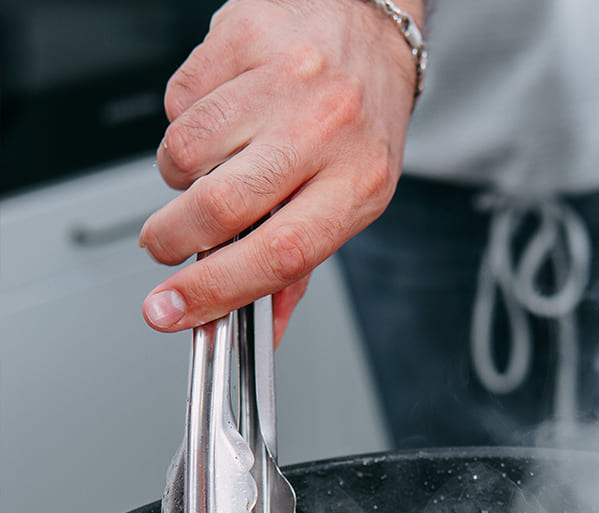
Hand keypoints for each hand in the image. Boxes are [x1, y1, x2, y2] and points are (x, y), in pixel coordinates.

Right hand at [139, 0, 421, 343]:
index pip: (280, 256)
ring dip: (180, 176)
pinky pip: (180, 100)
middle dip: (173, 239)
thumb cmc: (359, 121)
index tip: (171, 310)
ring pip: (188, 152)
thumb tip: (260, 327)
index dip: (216, 290)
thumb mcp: (349, 199)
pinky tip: (218, 114)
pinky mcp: (246, 37)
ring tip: (210, 166)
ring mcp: (285, 80)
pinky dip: (184, 119)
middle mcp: (325, 130)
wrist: (367, 25)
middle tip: (163, 245)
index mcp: (357, 186)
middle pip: (223, 206)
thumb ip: (300, 265)